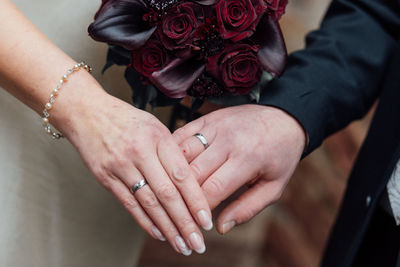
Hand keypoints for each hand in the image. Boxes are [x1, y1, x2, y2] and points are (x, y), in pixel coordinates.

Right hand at [54, 84, 211, 254]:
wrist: (87, 113)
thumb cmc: (127, 119)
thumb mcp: (155, 127)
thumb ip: (173, 152)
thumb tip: (193, 182)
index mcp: (158, 138)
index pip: (181, 175)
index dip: (196, 201)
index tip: (207, 220)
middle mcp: (140, 153)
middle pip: (167, 194)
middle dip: (184, 222)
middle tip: (198, 244)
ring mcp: (120, 166)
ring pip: (149, 203)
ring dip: (167, 228)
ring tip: (182, 246)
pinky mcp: (106, 178)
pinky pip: (129, 204)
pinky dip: (145, 221)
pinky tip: (159, 234)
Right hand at [173, 104, 305, 233]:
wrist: (283, 118)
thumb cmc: (279, 155)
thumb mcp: (274, 187)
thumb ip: (248, 208)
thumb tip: (221, 227)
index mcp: (248, 158)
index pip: (213, 188)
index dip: (200, 210)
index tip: (195, 223)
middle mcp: (229, 140)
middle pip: (193, 173)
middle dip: (184, 196)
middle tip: (180, 211)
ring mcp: (215, 126)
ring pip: (182, 153)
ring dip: (173, 174)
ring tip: (172, 191)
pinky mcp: (206, 119)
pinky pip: (181, 135)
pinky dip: (171, 152)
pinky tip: (169, 167)